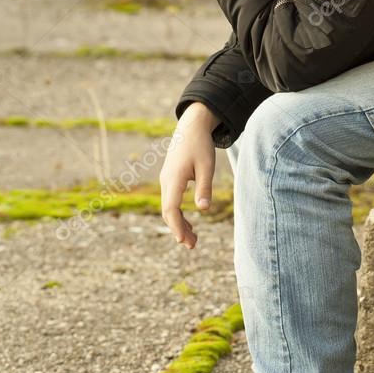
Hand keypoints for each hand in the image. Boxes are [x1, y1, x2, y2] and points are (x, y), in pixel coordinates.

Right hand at [160, 102, 219, 248]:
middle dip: (178, 229)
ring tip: (192, 239)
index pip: (171, 208)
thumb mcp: (207, 166)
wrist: (192, 127)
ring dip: (178, 224)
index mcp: (174, 178)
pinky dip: (178, 215)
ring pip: (168, 208)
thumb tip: (204, 210)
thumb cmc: (200, 145)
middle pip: (168, 211)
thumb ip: (204, 188)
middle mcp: (166, 181)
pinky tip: (189, 224)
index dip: (176, 226)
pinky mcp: (170, 179)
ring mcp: (166, 180)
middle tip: (192, 245)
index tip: (183, 240)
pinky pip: (171, 201)